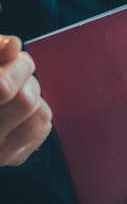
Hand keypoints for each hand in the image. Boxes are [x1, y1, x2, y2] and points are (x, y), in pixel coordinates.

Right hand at [0, 35, 51, 165]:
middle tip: (15, 72)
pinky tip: (19, 110)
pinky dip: (37, 112)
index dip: (18, 66)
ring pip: (40, 115)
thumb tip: (14, 45)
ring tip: (16, 91)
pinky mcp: (14, 158)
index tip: (13, 56)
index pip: (5, 89)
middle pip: (26, 101)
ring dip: (34, 96)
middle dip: (26, 78)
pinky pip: (43, 128)